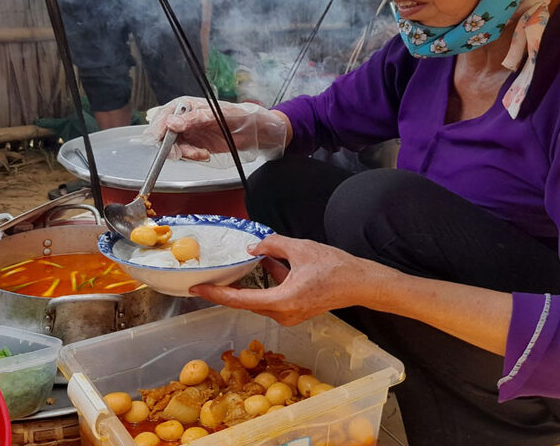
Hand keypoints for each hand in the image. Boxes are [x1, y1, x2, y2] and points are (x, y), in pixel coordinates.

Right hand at [143, 96, 288, 165]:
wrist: (251, 131)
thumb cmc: (236, 115)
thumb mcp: (214, 115)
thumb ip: (192, 119)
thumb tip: (171, 123)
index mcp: (186, 105)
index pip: (164, 115)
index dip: (159, 127)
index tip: (162, 138)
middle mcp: (184, 119)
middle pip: (164, 133)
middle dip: (171, 145)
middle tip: (180, 153)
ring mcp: (188, 133)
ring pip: (173, 146)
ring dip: (185, 153)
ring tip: (200, 153)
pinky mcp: (194, 145)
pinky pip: (185, 154)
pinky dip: (192, 156)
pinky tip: (203, 154)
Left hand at [189, 234, 374, 325]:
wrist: (361, 283)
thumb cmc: (336, 268)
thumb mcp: (300, 248)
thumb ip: (273, 245)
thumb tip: (253, 247)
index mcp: (283, 301)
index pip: (241, 300)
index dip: (217, 294)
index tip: (199, 288)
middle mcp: (284, 313)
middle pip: (247, 302)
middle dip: (227, 290)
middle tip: (207, 279)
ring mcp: (290, 314)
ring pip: (259, 300)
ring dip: (247, 286)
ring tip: (229, 272)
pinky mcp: (296, 309)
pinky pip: (273, 297)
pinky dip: (265, 284)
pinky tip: (263, 263)